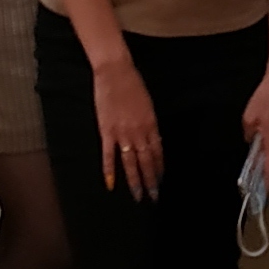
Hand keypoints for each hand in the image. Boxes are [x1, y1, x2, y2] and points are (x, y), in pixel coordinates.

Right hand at [94, 53, 163, 198]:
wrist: (115, 72)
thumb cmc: (133, 84)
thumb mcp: (147, 104)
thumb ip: (149, 124)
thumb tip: (153, 139)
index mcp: (151, 124)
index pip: (157, 152)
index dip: (159, 168)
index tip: (161, 180)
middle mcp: (139, 132)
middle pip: (146, 161)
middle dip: (151, 180)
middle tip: (154, 196)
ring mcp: (123, 133)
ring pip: (131, 162)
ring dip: (135, 180)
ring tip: (139, 195)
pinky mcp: (107, 131)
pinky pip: (109, 155)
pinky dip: (110, 170)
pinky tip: (112, 184)